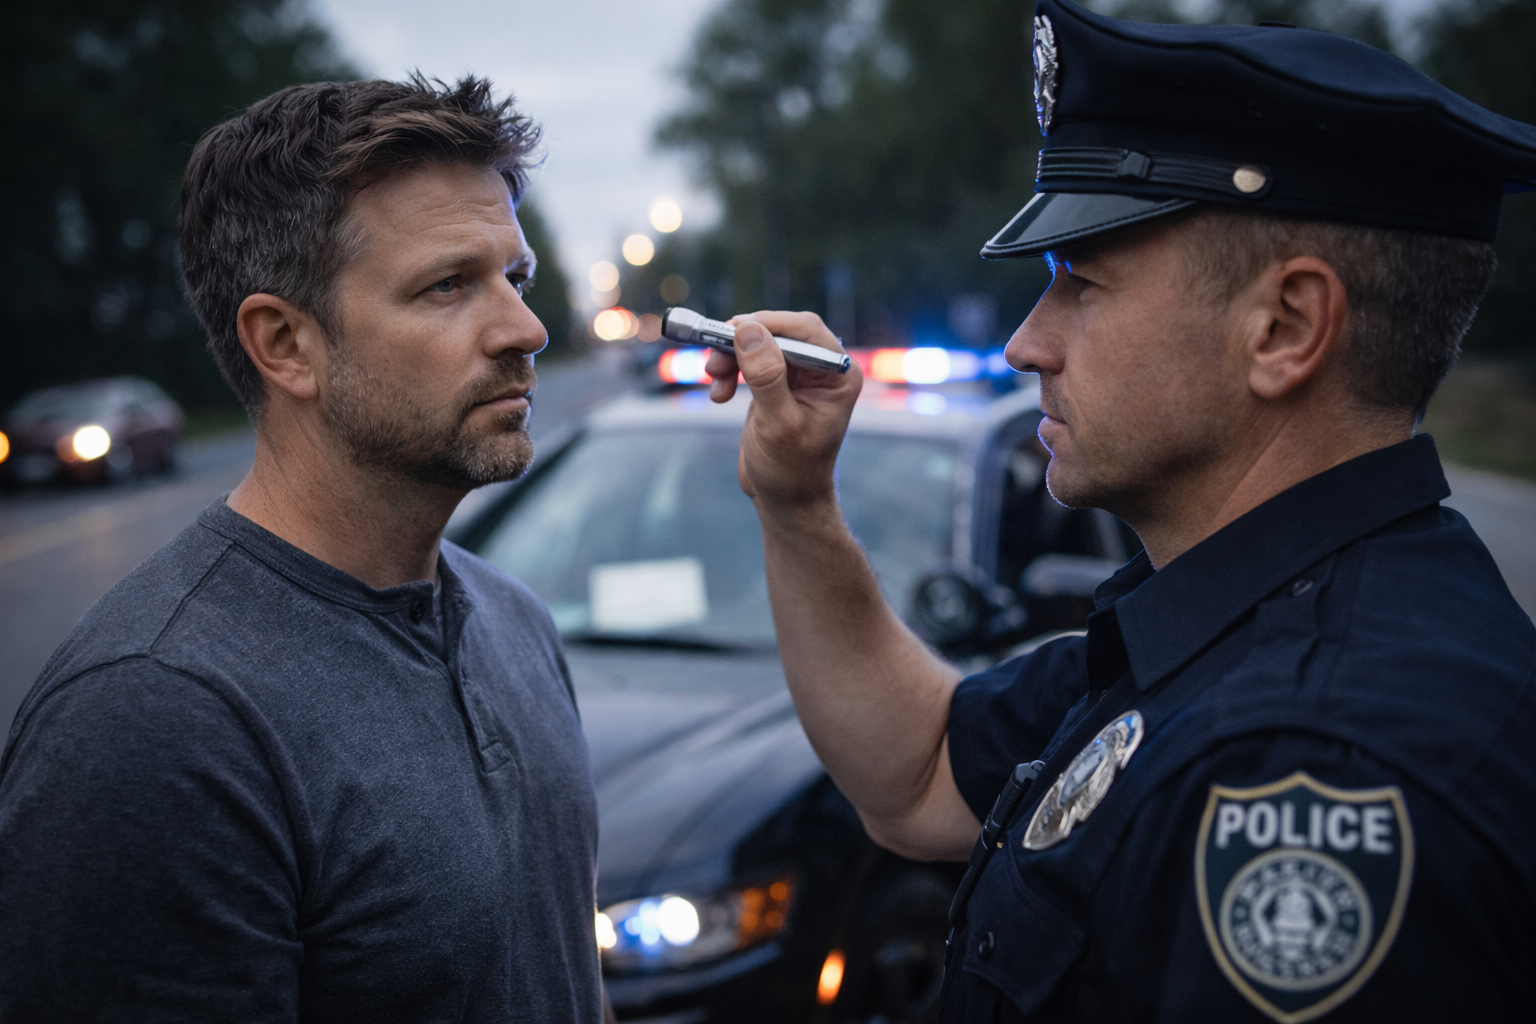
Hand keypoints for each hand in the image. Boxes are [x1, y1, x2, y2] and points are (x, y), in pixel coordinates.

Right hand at [705, 311, 862, 512]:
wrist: (785, 500)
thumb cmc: (791, 470)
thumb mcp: (777, 424)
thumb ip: (766, 377)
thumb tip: (749, 331)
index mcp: (838, 375)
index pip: (805, 329)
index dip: (768, 324)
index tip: (732, 330)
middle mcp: (822, 369)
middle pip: (778, 332)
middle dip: (743, 342)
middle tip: (714, 358)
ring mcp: (798, 375)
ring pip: (759, 343)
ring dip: (731, 356)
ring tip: (714, 380)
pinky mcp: (776, 384)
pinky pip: (749, 360)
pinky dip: (730, 370)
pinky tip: (719, 394)